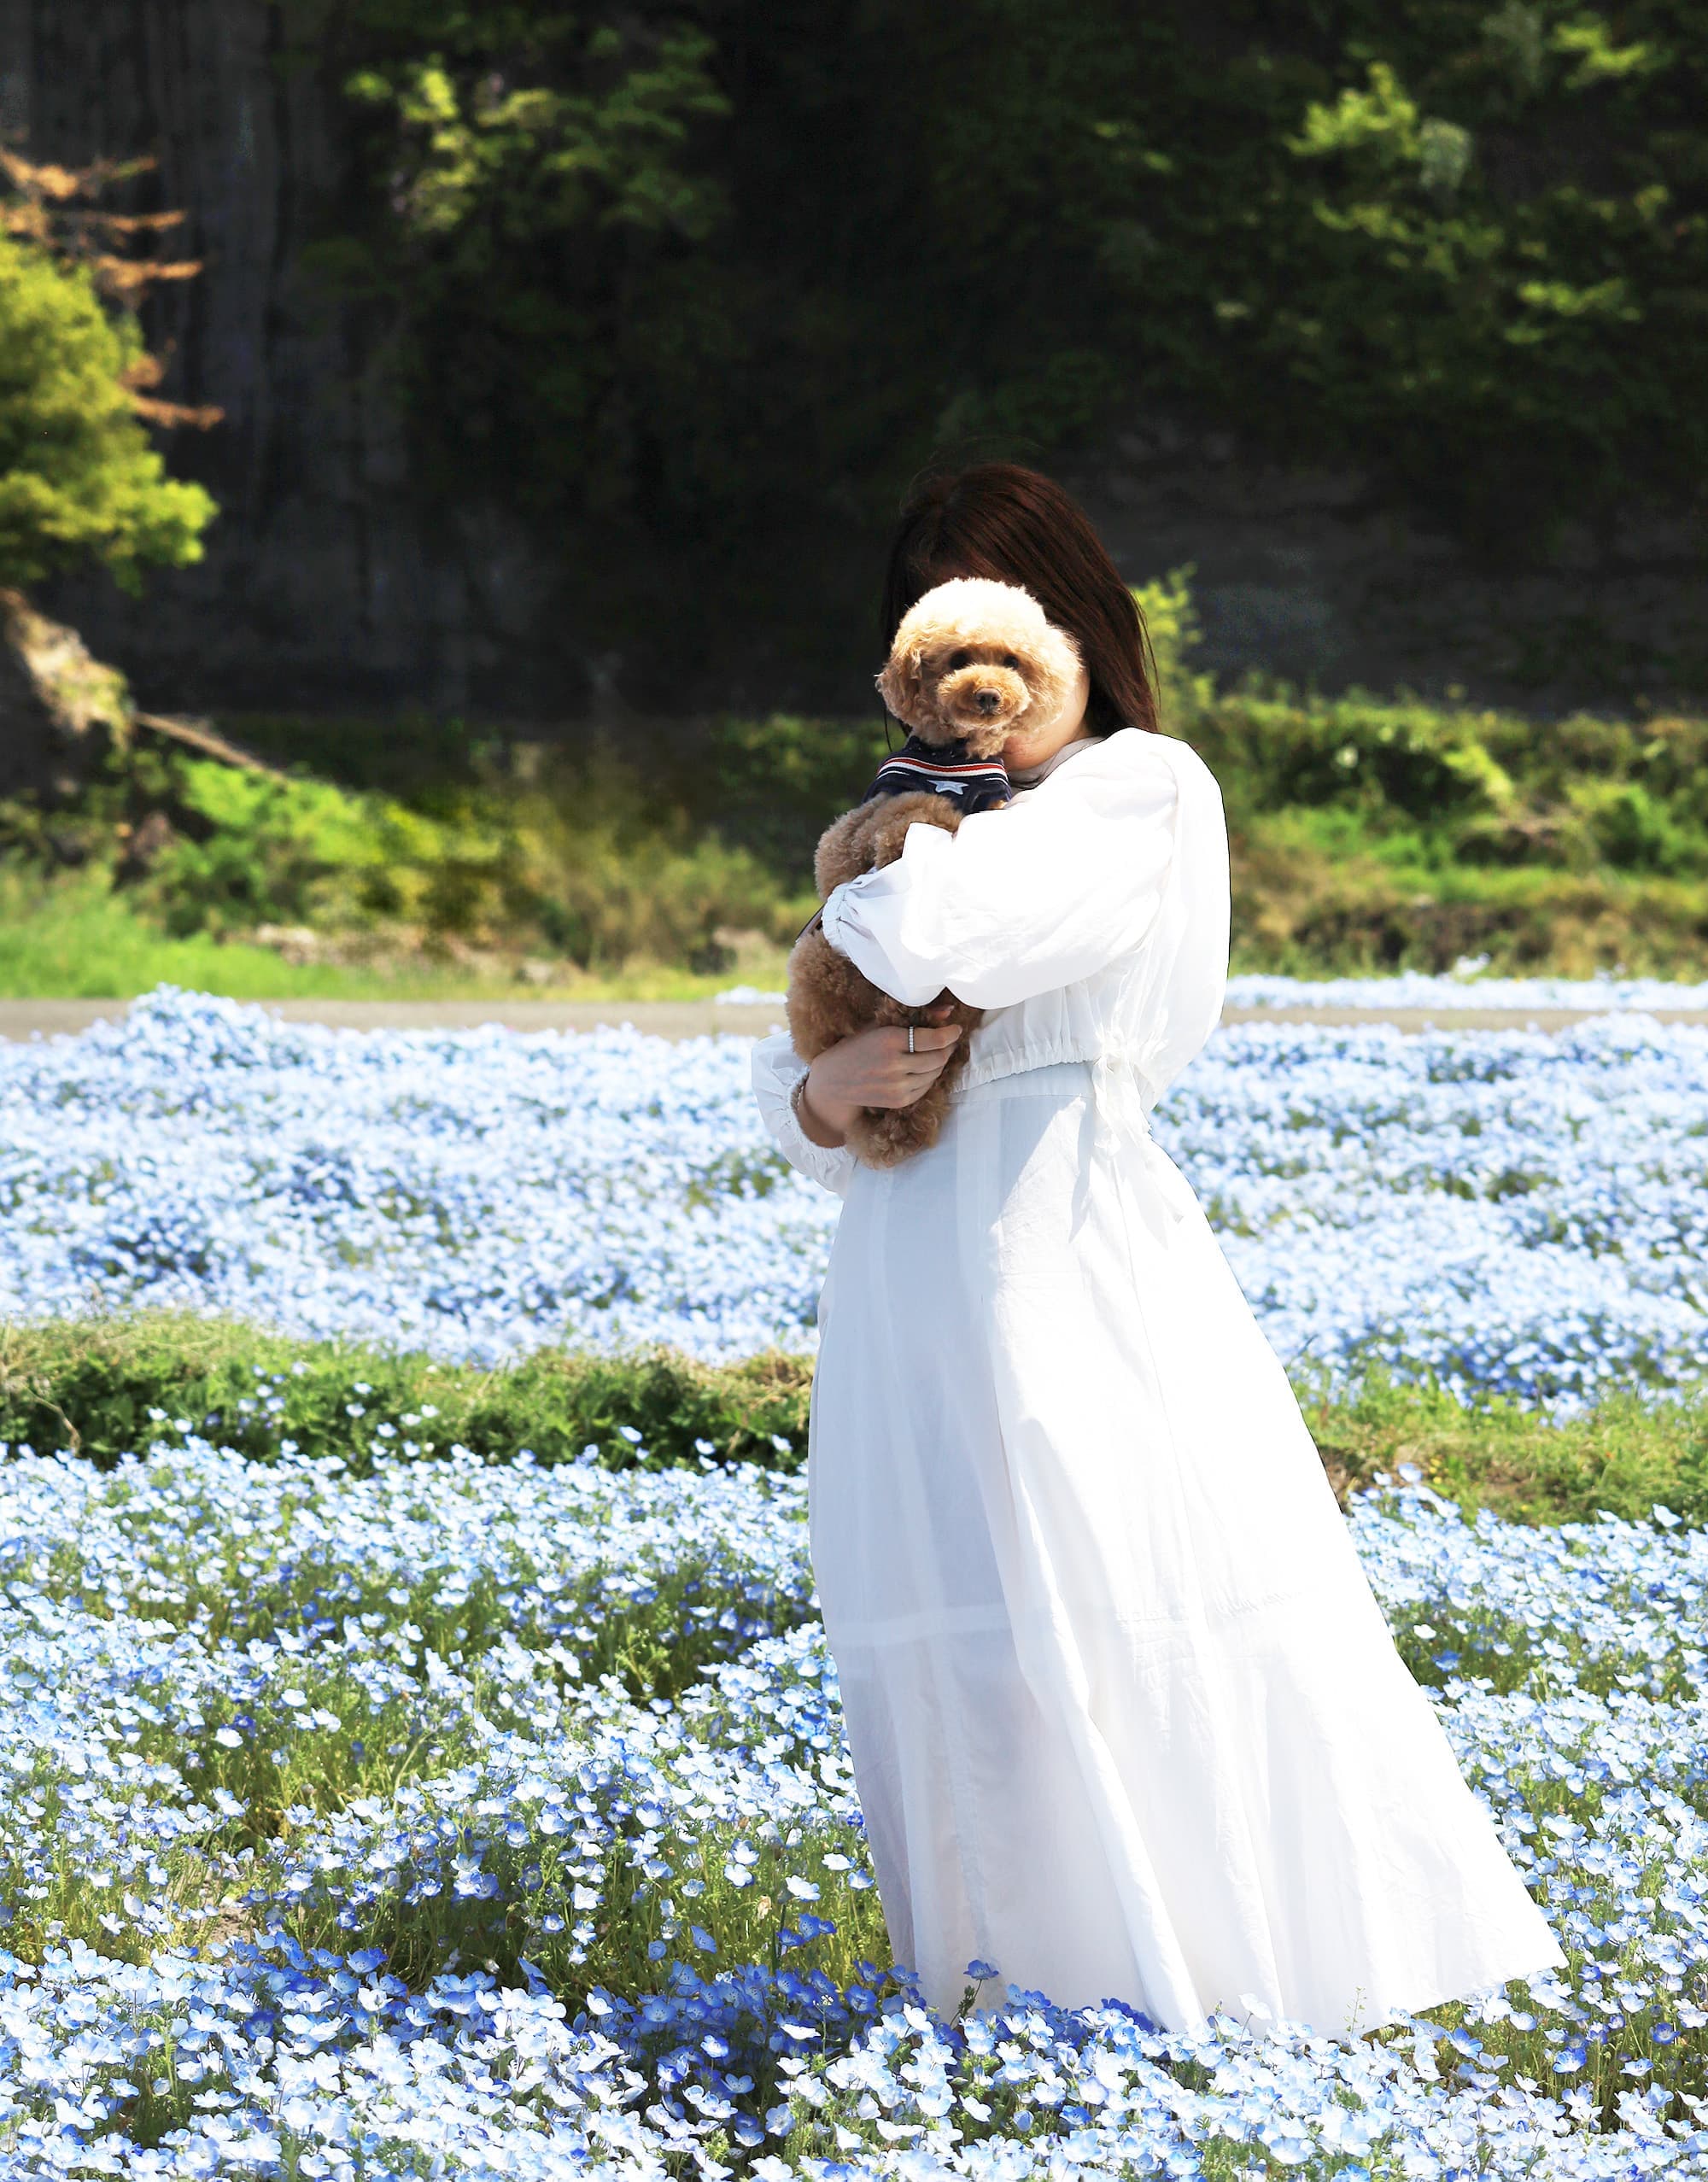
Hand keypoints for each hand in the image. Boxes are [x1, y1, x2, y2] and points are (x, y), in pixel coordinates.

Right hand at [798, 1000, 960, 1147]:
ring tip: (937, 1053)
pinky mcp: (899, 1101)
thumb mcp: (878, 1027)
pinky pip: (926, 1087)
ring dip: (940, 1062)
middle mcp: (894, 1064)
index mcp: (889, 1040)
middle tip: (948, 1041)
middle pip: (938, 1057)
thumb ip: (915, 1017)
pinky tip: (924, 1068)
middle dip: (948, 1048)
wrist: (833, 1082)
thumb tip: (948, 1010)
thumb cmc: (855, 1048)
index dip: (950, 1034)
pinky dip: (930, 1077)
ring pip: (935, 1073)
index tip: (956, 1029)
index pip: (933, 1039)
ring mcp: (897, 1086)